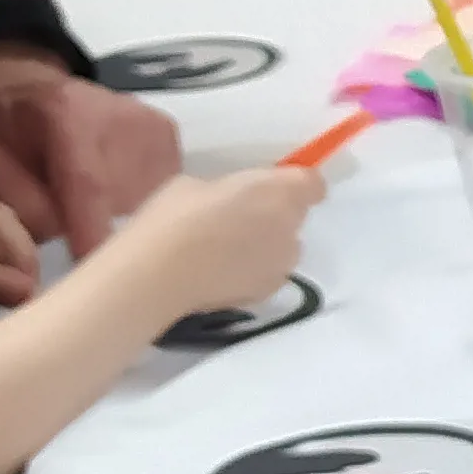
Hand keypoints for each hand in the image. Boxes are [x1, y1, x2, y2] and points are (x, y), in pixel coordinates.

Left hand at [0, 51, 183, 257]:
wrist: (21, 77)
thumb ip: (19, 205)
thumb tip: (60, 248)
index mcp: (67, 113)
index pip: (89, 186)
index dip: (93, 237)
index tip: (96, 283)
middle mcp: (124, 117)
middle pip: (121, 204)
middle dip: (95, 231)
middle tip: (66, 239)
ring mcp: (155, 130)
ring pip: (144, 207)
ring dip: (116, 221)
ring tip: (84, 213)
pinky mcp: (170, 142)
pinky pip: (157, 198)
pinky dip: (132, 209)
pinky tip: (107, 199)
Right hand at [102, 165, 319, 323]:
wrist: (160, 275)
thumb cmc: (174, 218)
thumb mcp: (199, 185)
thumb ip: (232, 189)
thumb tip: (235, 200)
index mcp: (278, 191)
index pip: (312, 184)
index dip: (296, 183)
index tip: (274, 184)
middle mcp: (290, 227)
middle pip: (295, 214)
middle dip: (274, 212)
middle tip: (236, 216)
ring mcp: (283, 263)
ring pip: (284, 245)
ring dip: (266, 242)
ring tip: (226, 248)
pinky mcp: (269, 290)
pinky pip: (270, 270)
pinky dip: (254, 268)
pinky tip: (222, 271)